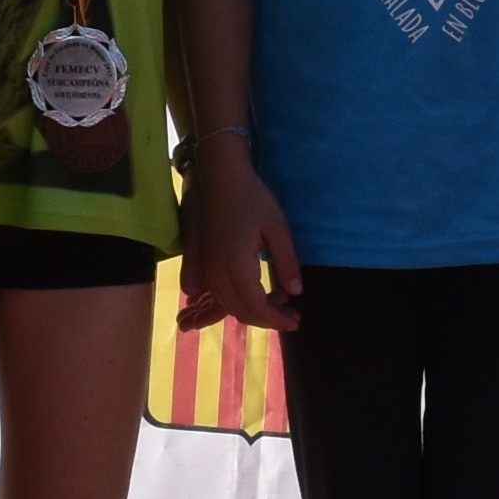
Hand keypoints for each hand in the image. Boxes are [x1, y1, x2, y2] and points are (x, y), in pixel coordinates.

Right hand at [183, 160, 304, 336]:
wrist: (220, 177)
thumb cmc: (252, 198)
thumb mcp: (278, 229)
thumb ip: (287, 263)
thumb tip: (295, 293)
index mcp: (236, 267)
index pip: (257, 307)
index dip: (277, 319)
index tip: (296, 320)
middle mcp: (217, 273)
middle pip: (241, 311)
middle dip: (267, 319)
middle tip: (291, 313)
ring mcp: (207, 269)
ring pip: (228, 305)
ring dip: (252, 311)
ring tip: (277, 302)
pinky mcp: (202, 262)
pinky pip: (218, 294)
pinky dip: (236, 301)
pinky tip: (256, 293)